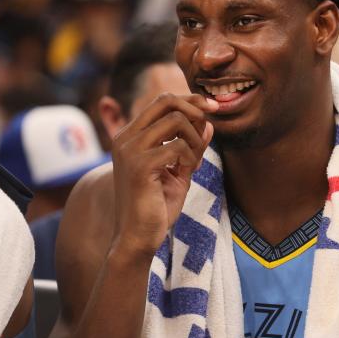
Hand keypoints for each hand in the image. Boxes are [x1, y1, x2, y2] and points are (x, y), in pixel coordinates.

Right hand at [110, 93, 216, 257]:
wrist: (138, 237)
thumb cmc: (156, 206)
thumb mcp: (180, 171)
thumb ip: (192, 147)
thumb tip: (209, 123)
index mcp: (130, 136)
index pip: (162, 102)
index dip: (190, 101)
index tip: (213, 108)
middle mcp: (125, 138)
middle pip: (166, 101)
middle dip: (195, 109)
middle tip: (210, 126)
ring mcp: (130, 150)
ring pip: (176, 120)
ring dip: (195, 139)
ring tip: (192, 162)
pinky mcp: (139, 166)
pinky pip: (178, 146)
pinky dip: (191, 158)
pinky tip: (186, 173)